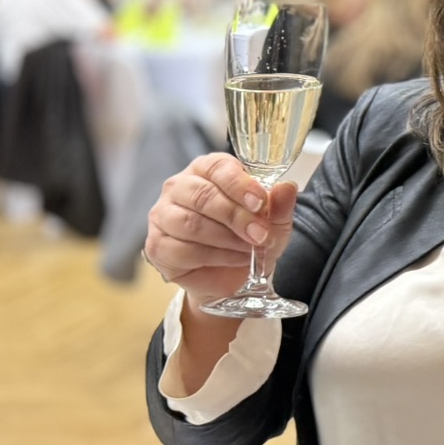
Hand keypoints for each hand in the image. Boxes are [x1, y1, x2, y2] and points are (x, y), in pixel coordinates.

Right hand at [144, 152, 296, 307]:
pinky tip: (233, 258)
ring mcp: (163, 215)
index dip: (240, 185)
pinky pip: (182, 249)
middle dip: (236, 217)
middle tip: (261, 234)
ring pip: (191, 223)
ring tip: (250, 249)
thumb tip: (287, 188)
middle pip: (203, 196)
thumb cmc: (249, 238)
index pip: (218, 168)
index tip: (261, 203)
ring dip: (227, 239)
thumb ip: (279, 206)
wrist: (233, 276)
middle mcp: (180, 186)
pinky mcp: (157, 244)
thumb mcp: (273, 223)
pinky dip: (215, 256)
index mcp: (207, 170)